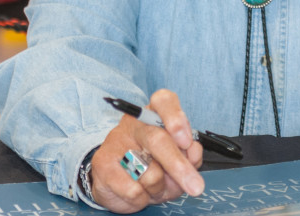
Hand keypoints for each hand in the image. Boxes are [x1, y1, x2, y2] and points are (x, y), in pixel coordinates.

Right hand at [89, 89, 204, 212]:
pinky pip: (134, 190)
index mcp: (155, 115)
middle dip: (179, 166)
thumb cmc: (151, 164)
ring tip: (155, 187)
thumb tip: (192, 154)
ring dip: (159, 189)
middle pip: (158, 140)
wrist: (114, 182)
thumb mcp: (175, 158)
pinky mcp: (103, 163)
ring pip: (150, 172)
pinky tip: (140, 192)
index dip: (176, 118)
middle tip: (196, 187)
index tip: (186, 141)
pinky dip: (143, 198)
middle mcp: (135, 124)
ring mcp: (116, 141)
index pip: (164, 101)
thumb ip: (187, 154)